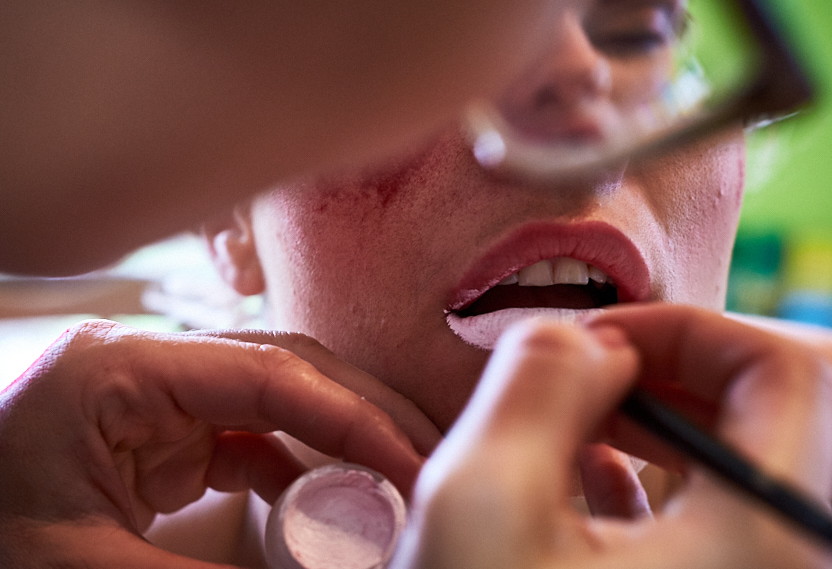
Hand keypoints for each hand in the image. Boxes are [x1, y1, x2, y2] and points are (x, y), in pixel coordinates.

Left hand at [0, 320, 439, 567]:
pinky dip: (301, 463)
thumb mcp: (85, 568)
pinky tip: (331, 499)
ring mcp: (163, 395)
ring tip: (399, 472)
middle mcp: (151, 365)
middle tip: (429, 458)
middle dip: (365, 412)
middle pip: (289, 367)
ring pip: (281, 396)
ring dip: (342, 434)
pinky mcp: (168, 430)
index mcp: (120, 370)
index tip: (412, 462)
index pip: (269, 373)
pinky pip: (254, 433)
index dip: (352, 416)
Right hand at [395, 305, 831, 568]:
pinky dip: (643, 489)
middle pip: (763, 428)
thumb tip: (584, 338)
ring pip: (726, 480)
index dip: (688, 332)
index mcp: (760, 545)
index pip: (785, 378)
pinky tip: (572, 485)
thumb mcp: (480, 499)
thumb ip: (536, 384)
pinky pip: (699, 531)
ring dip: (650, 432)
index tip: (597, 341)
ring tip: (567, 427)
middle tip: (581, 376)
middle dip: (666, 381)